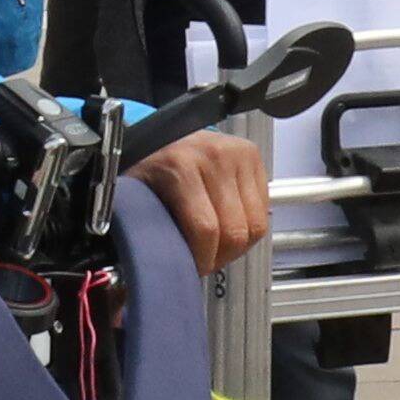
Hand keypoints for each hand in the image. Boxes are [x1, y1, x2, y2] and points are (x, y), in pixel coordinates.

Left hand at [127, 129, 270, 271]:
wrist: (158, 131)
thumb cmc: (146, 167)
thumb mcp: (137, 197)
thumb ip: (149, 230)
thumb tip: (164, 268)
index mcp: (179, 167)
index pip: (205, 230)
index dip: (202, 259)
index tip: (193, 268)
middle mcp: (213, 156)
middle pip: (235, 231)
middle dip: (221, 257)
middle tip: (205, 260)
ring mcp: (236, 154)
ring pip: (255, 224)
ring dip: (238, 245)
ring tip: (217, 244)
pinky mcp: (251, 156)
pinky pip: (263, 208)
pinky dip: (248, 225)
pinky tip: (229, 224)